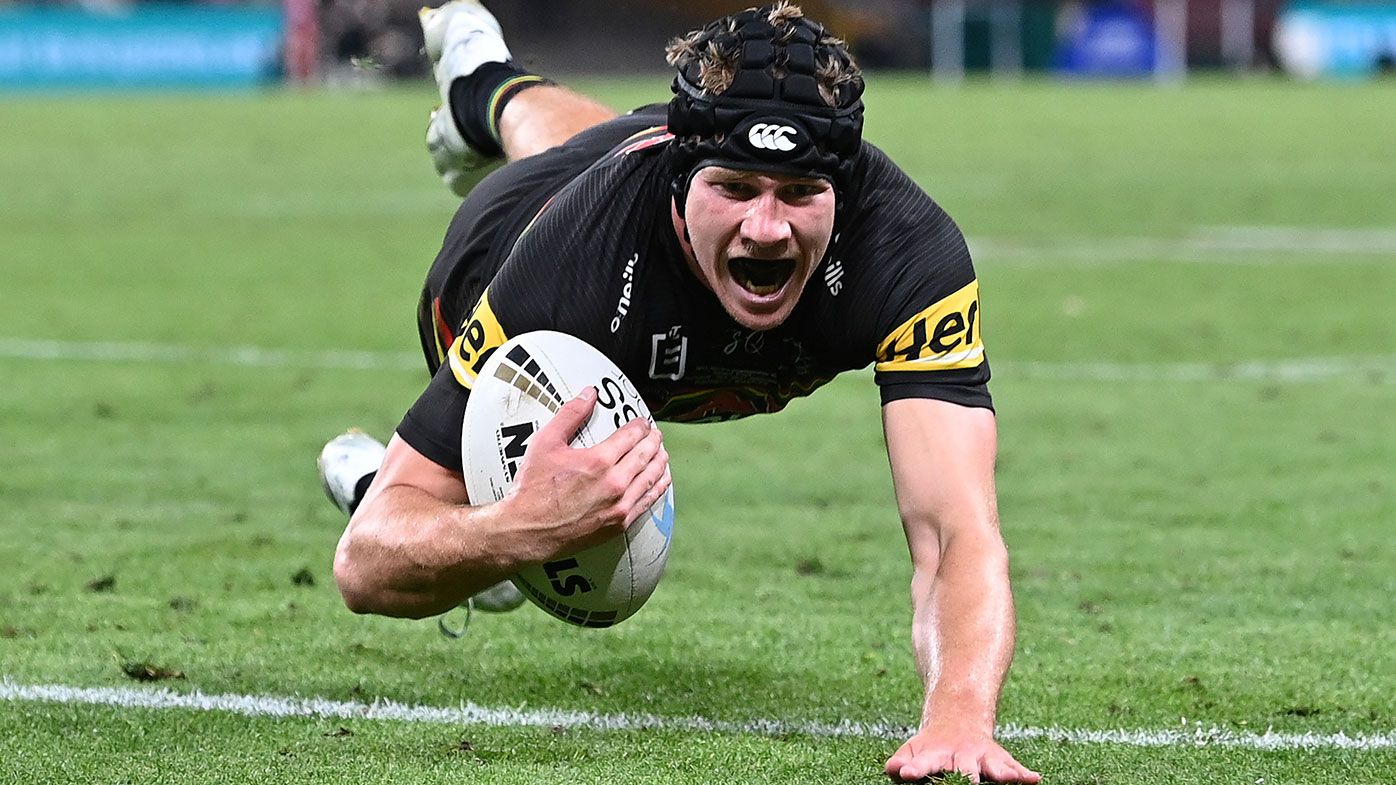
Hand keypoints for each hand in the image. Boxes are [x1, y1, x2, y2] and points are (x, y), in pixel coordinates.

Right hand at [500, 387, 669, 562]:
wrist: (527, 531)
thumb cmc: (532, 490)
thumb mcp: (545, 443)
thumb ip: (570, 415)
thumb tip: (588, 395)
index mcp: (599, 461)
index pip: (631, 436)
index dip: (640, 426)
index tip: (642, 422)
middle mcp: (614, 484)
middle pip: (646, 455)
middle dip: (653, 441)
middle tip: (655, 434)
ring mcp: (620, 505)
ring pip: (651, 478)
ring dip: (660, 462)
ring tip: (662, 453)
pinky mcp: (619, 524)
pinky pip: (648, 502)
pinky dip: (658, 488)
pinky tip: (661, 481)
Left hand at [885, 725, 1039, 783]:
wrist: (958, 718)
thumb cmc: (932, 747)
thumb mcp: (913, 750)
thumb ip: (902, 761)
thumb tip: (893, 769)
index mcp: (936, 754)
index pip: (923, 763)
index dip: (916, 769)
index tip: (908, 774)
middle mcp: (961, 755)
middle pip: (964, 769)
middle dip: (965, 779)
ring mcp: (982, 756)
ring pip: (992, 766)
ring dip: (999, 773)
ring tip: (1006, 778)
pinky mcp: (1000, 759)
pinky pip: (1014, 767)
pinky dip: (1024, 773)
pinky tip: (1034, 779)